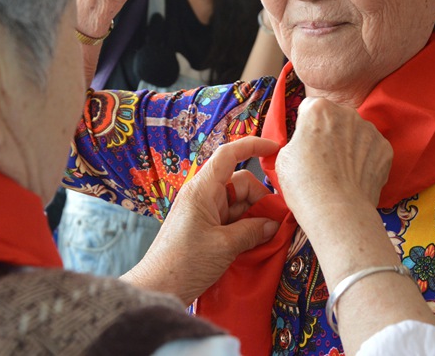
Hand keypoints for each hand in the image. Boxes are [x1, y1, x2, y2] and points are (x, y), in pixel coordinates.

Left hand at [121, 137, 279, 304]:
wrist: (157, 289)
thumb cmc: (183, 263)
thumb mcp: (225, 246)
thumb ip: (252, 231)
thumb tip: (274, 224)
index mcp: (202, 190)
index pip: (229, 154)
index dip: (253, 145)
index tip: (275, 148)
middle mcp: (203, 196)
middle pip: (241, 183)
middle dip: (261, 200)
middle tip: (277, 224)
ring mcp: (204, 213)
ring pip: (239, 204)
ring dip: (255, 218)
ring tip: (267, 239)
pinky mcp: (205, 229)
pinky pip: (232, 220)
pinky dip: (246, 229)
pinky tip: (255, 245)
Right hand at [276, 98, 392, 222]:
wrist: (338, 212)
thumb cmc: (304, 185)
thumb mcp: (284, 157)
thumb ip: (298, 139)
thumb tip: (306, 142)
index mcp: (319, 109)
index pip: (310, 108)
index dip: (306, 126)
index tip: (306, 143)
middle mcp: (347, 112)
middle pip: (335, 118)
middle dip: (330, 132)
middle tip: (323, 159)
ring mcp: (370, 130)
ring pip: (356, 132)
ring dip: (349, 145)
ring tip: (341, 172)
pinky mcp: (385, 148)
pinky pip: (372, 148)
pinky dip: (366, 159)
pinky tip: (355, 177)